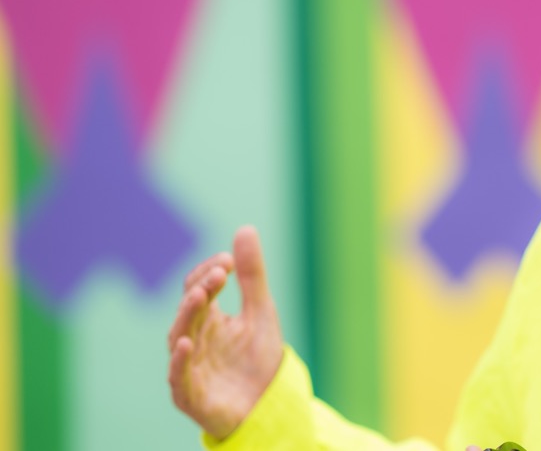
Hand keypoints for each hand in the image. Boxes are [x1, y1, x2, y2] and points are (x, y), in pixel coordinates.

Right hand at [168, 225, 284, 439]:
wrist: (268, 405)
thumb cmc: (257, 359)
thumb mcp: (260, 311)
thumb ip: (251, 275)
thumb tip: (244, 228)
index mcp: (207, 319)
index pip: (198, 288)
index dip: (209, 273)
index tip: (227, 260)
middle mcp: (193, 340)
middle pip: (189, 310)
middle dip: (201, 290)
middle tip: (219, 273)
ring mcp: (189, 367)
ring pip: (180, 338)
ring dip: (188, 316)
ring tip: (199, 295)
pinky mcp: (191, 395)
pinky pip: (179, 377)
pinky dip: (179, 361)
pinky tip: (185, 344)